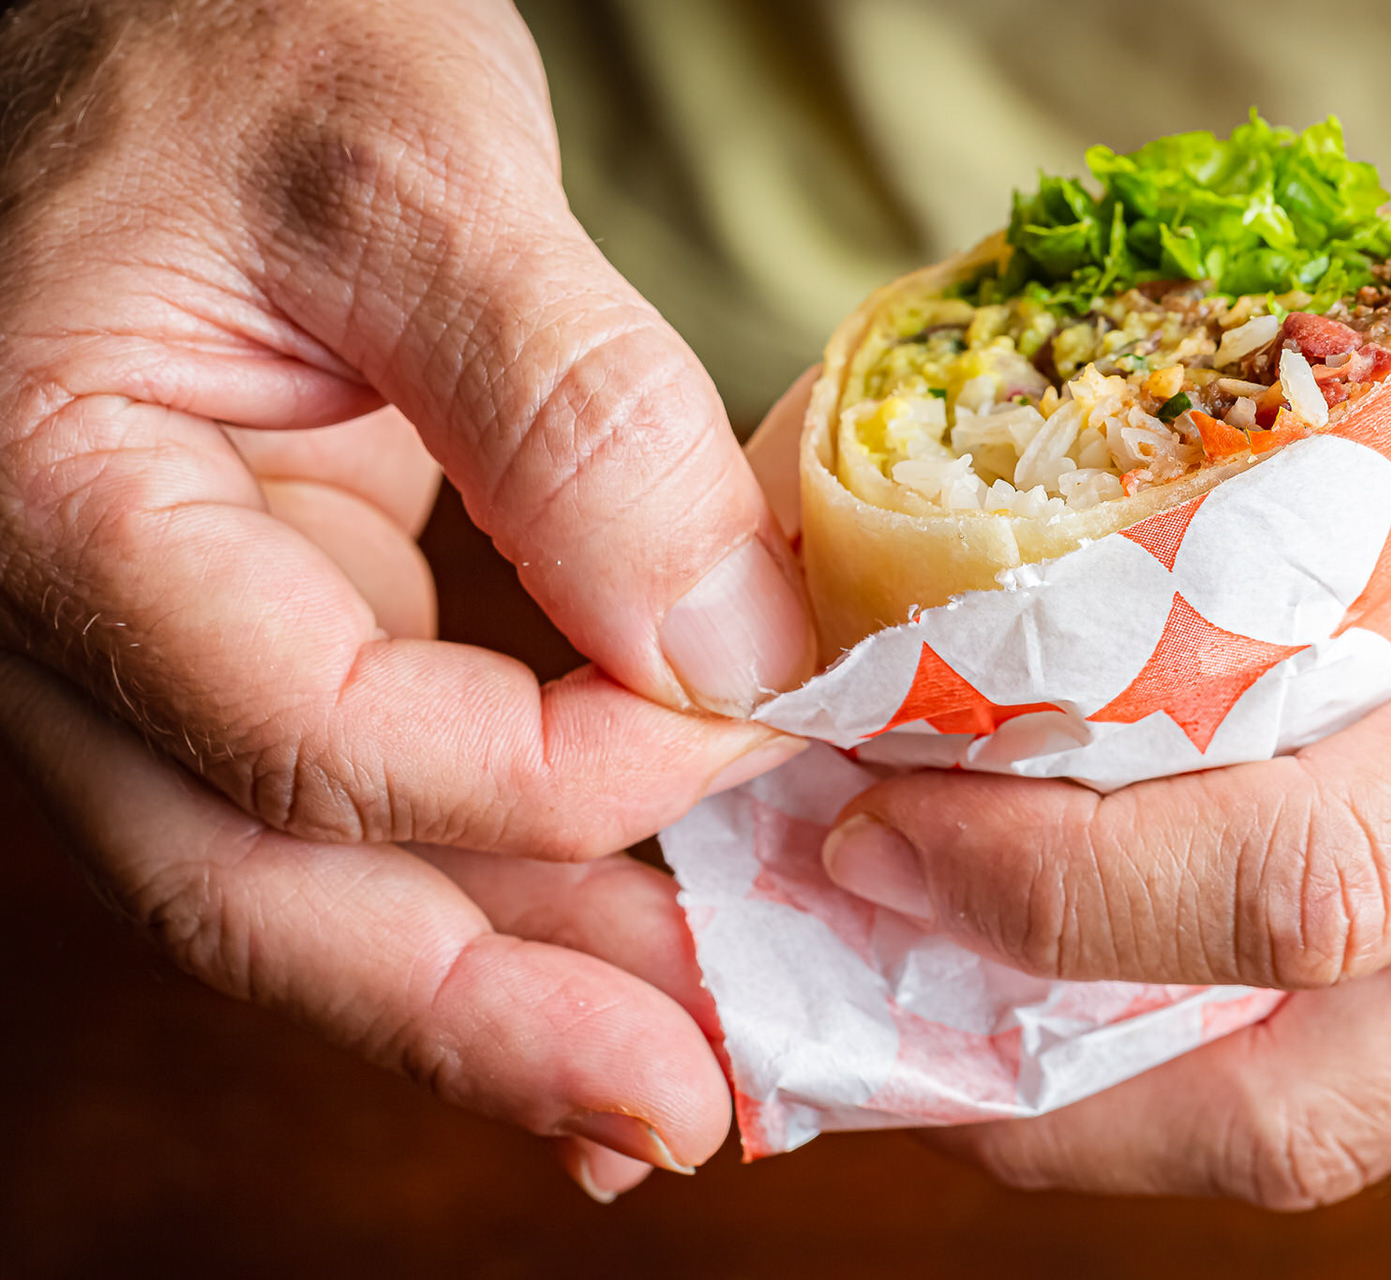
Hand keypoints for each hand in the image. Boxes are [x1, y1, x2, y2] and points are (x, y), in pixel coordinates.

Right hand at [0, 0, 812, 1193]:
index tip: (758, 732)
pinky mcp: (254, 624)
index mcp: (50, 507)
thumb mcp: (407, 160)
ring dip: (506, 985)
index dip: (556, 777)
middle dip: (495, 1019)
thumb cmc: (238, 25)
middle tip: (690, 1107)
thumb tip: (727, 650)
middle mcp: (64, 618)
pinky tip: (610, 950)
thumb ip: (562, 405)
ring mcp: (154, 639)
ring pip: (315, 880)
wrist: (175, 1)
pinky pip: (363, 800)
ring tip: (680, 1079)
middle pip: (270, 896)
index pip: (320, 742)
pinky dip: (491, 882)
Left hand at [819, 158, 1390, 1205]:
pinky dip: (1228, 1048)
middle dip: (1055, 1098)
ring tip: (951, 1027)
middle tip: (873, 1007)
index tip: (890, 827)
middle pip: (1309, 1103)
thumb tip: (1078, 443)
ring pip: (1350, 1119)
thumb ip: (1322, 363)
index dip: (1060, 886)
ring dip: (1122, 1104)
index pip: (1304, 883)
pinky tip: (1115, 982)